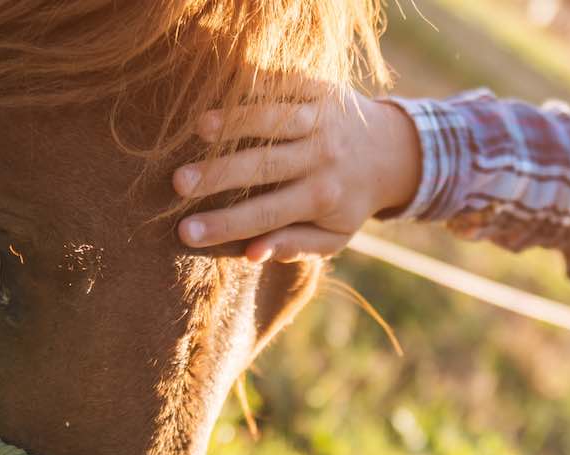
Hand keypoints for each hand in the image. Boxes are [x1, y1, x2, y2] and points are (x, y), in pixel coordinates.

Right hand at [173, 93, 420, 261]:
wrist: (391, 150)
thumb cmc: (348, 200)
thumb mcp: (333, 237)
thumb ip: (294, 246)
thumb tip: (251, 255)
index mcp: (323, 197)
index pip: (266, 215)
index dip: (224, 226)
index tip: (185, 233)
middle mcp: (323, 157)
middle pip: (263, 167)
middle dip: (219, 176)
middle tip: (177, 184)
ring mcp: (321, 118)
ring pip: (272, 120)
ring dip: (234, 124)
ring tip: (197, 131)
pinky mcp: (319, 87)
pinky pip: (282, 84)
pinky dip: (253, 87)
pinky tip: (221, 93)